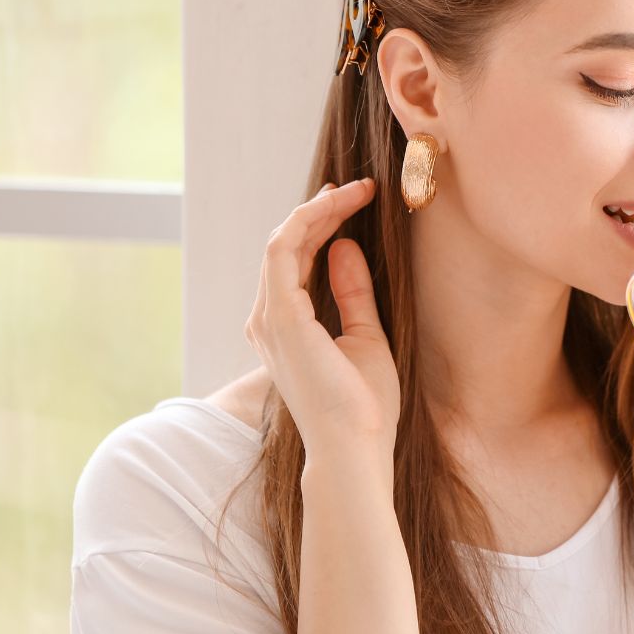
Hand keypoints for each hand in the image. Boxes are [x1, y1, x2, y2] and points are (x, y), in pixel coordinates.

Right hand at [243, 177, 400, 465]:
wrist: (356, 446)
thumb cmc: (363, 405)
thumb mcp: (365, 336)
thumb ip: (352, 293)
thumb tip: (345, 248)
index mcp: (286, 329)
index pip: (295, 263)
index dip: (319, 227)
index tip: (350, 202)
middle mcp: (268, 322)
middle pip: (286, 248)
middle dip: (320, 212)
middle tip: (355, 187)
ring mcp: (270, 319)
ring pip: (283, 242)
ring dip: (318, 211)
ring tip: (355, 191)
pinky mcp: (282, 317)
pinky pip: (285, 251)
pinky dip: (310, 223)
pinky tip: (340, 209)